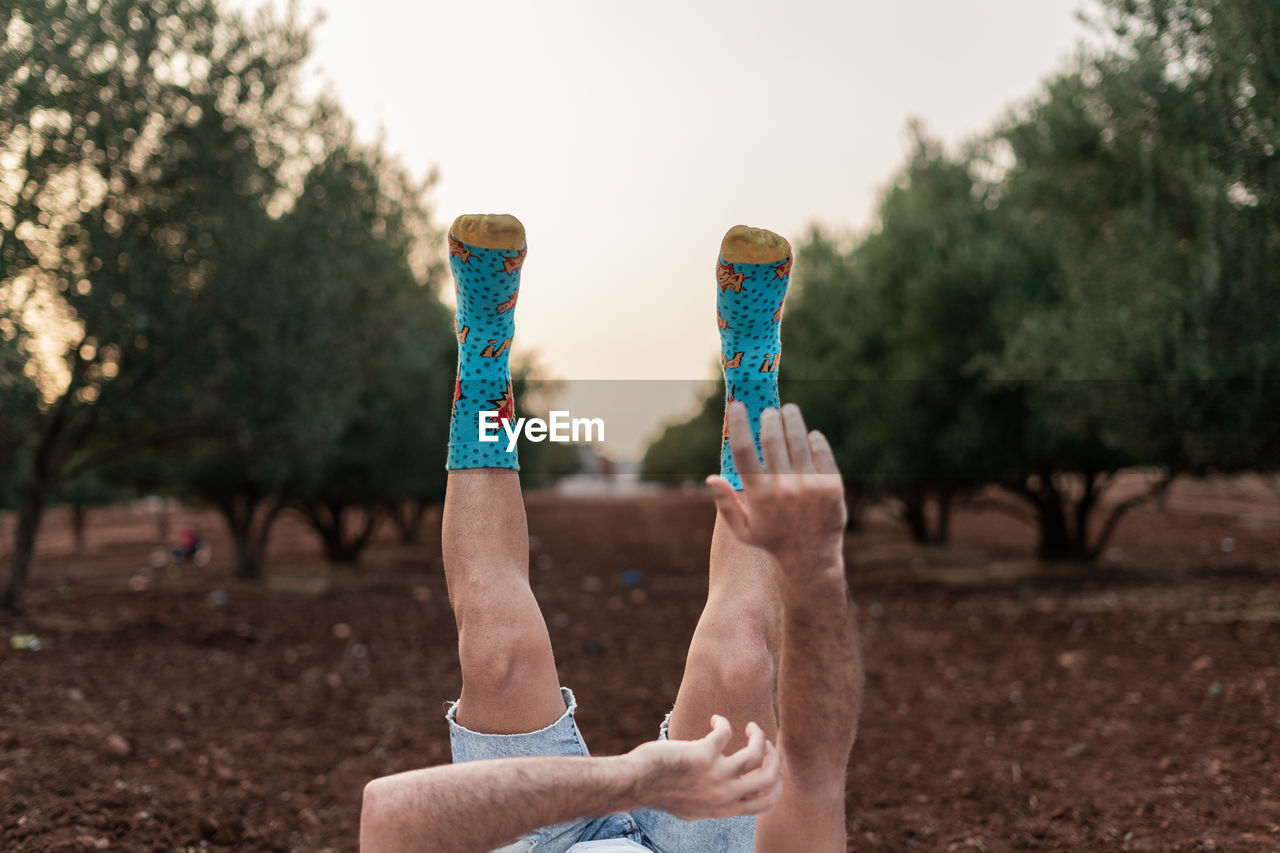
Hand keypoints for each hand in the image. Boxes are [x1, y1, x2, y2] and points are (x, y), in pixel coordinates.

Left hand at [628, 715, 782, 819]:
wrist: (637, 783)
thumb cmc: (661, 792)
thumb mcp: (693, 809)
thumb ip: (714, 805)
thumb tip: (730, 798)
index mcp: (724, 809)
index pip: (766, 803)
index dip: (778, 784)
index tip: (772, 766)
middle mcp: (725, 795)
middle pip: (769, 777)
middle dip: (774, 756)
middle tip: (765, 742)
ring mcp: (716, 776)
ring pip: (755, 753)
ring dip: (757, 734)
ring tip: (749, 726)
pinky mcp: (703, 754)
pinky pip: (726, 732)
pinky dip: (723, 721)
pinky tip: (714, 719)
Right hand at [707, 402, 846, 575]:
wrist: (811, 558)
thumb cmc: (773, 541)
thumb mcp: (742, 530)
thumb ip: (725, 504)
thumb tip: (711, 478)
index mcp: (759, 495)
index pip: (744, 450)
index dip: (737, 423)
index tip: (736, 406)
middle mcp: (784, 487)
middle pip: (772, 437)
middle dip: (769, 417)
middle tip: (768, 410)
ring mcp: (810, 485)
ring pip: (799, 439)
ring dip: (792, 419)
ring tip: (789, 411)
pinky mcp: (831, 485)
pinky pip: (821, 451)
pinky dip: (814, 438)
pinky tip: (809, 434)